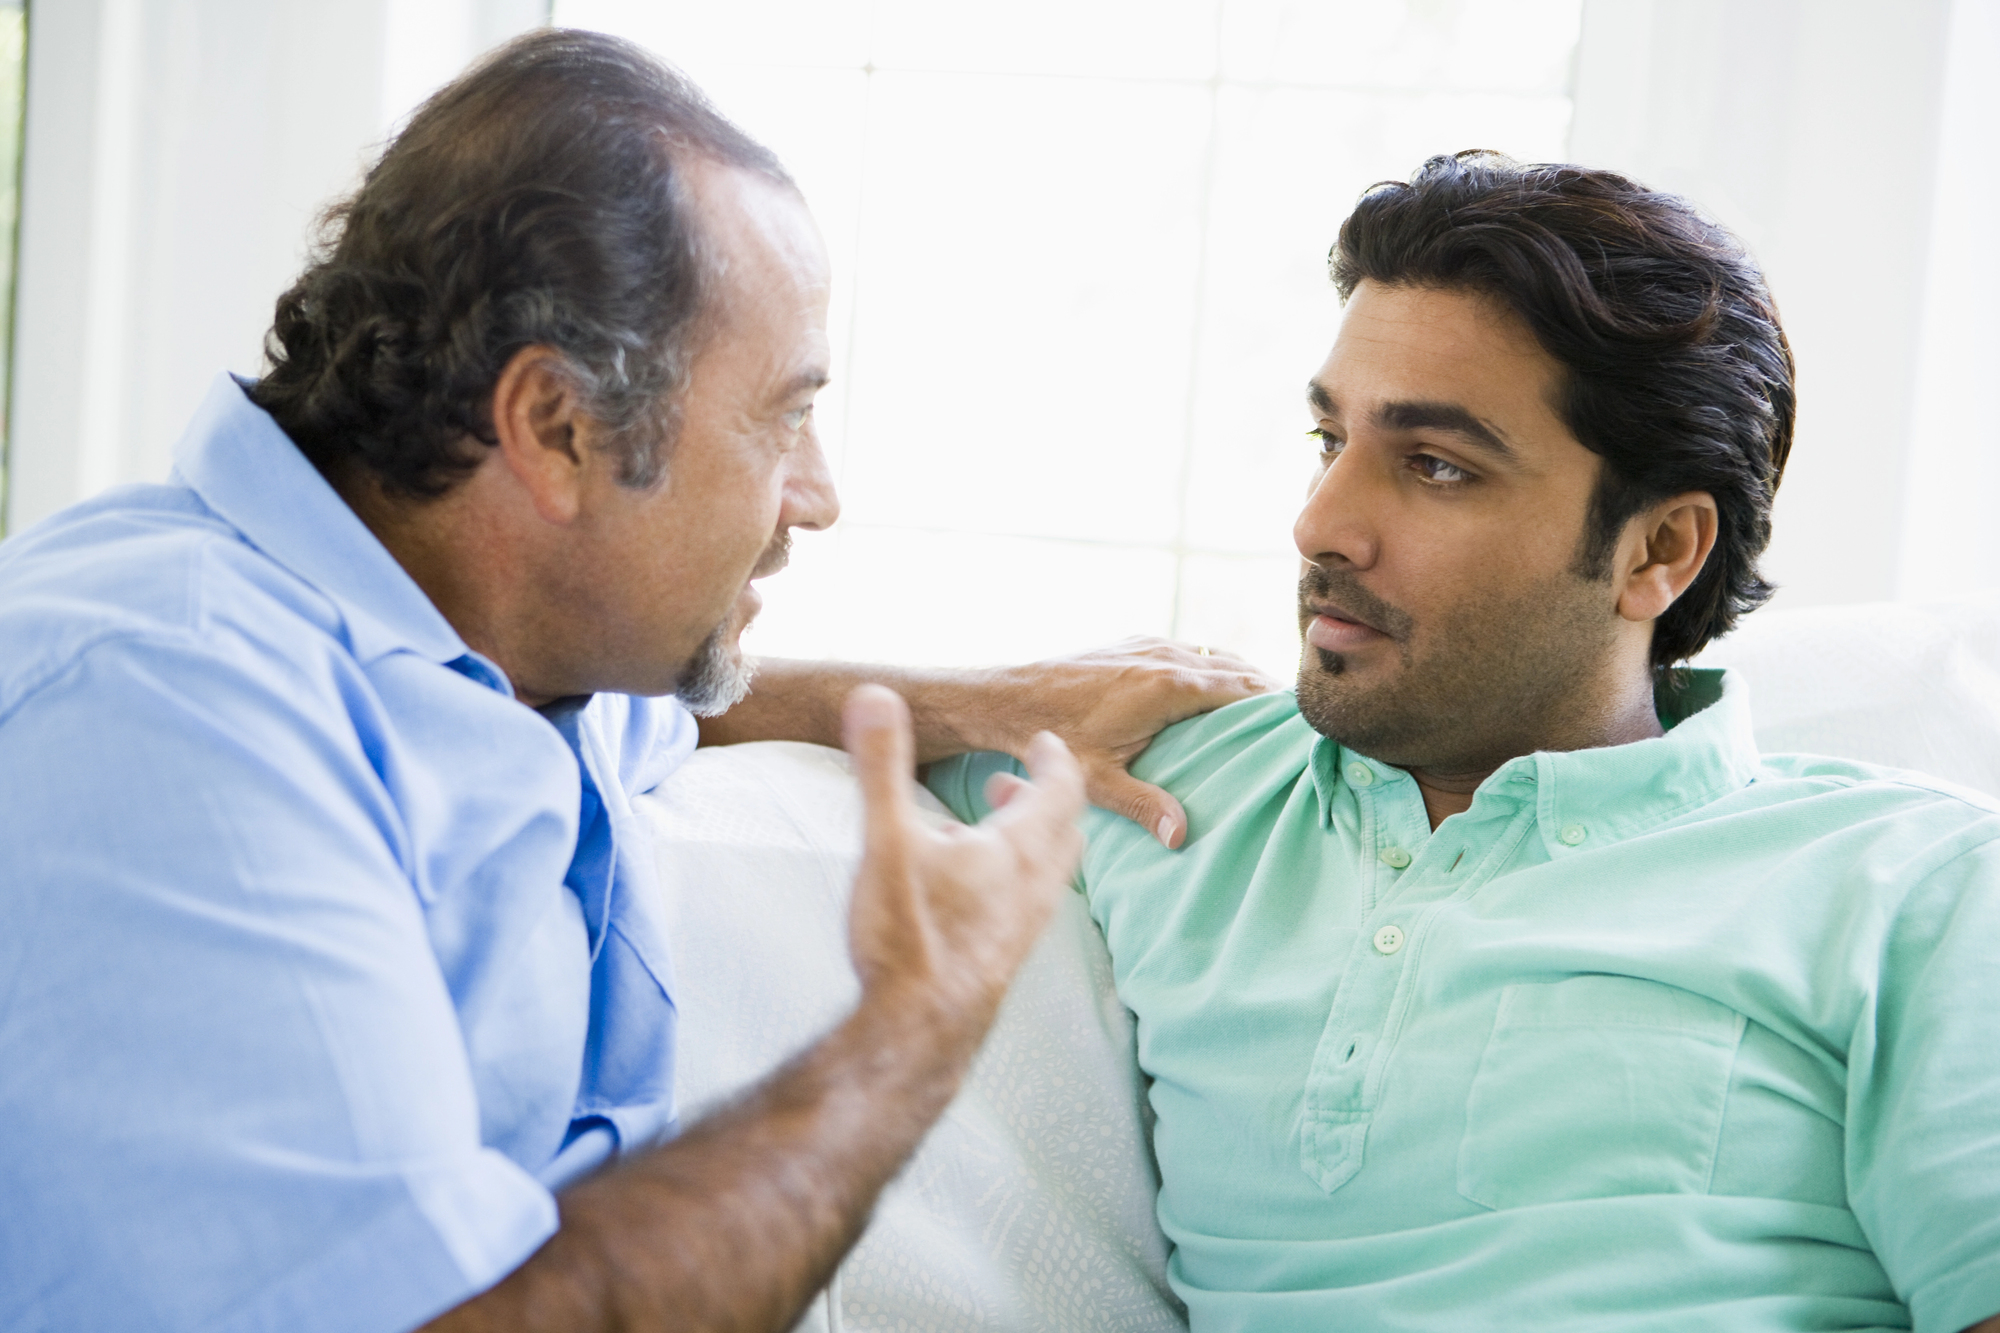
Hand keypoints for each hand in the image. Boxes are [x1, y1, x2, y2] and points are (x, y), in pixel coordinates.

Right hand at [843, 685, 1084, 1043]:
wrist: (918, 1034)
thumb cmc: (909, 937)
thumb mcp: (887, 840)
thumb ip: (881, 766)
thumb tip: (873, 692)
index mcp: (1017, 851)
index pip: (1060, 791)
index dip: (1053, 760)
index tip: (1042, 741)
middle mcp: (1032, 891)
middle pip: (1061, 834)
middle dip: (1042, 801)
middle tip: (1010, 784)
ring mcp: (1021, 931)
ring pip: (1043, 876)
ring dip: (1024, 844)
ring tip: (978, 833)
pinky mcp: (1000, 962)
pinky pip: (1020, 910)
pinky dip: (1005, 885)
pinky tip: (958, 895)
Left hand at [988, 637, 1276, 849]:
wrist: (1007, 696)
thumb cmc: (1055, 737)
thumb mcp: (1100, 780)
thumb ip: (1146, 805)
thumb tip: (1183, 837)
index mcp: (1169, 686)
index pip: (1242, 690)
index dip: (1277, 704)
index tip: (1307, 721)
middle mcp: (1165, 657)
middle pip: (1236, 669)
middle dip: (1269, 691)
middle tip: (1302, 717)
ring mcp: (1149, 645)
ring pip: (1214, 655)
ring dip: (1242, 676)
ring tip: (1271, 704)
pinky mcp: (1133, 644)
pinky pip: (1189, 651)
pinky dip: (1213, 667)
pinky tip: (1219, 690)